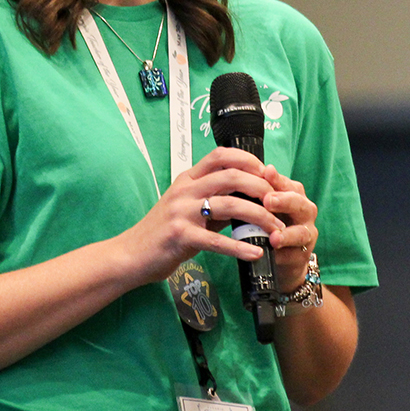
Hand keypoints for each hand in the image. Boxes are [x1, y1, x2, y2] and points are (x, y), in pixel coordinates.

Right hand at [114, 147, 286, 284]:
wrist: (131, 254)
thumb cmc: (162, 232)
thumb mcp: (187, 208)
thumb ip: (215, 201)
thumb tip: (250, 198)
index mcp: (188, 179)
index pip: (220, 156)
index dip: (248, 159)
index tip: (268, 172)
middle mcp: (184, 190)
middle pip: (230, 176)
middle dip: (261, 187)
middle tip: (278, 202)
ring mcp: (181, 212)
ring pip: (229, 206)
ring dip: (259, 217)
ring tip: (276, 229)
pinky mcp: (180, 236)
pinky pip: (216, 240)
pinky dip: (240, 246)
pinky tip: (255, 252)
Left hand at [258, 166, 318, 293]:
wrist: (281, 256)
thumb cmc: (270, 223)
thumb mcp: (263, 206)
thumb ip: (257, 192)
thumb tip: (240, 172)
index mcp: (294, 194)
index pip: (286, 183)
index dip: (277, 179)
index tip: (266, 172)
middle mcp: (305, 211)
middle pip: (298, 203)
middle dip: (284, 201)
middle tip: (268, 200)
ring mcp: (307, 234)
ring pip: (301, 232)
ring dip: (287, 235)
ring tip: (274, 237)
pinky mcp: (303, 255)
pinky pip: (295, 255)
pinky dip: (283, 255)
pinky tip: (273, 255)